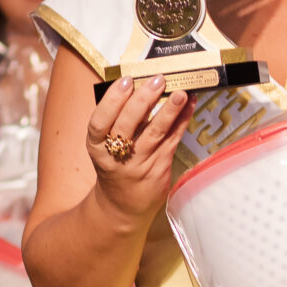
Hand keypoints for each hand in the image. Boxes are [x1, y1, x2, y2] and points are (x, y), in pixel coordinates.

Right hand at [82, 76, 191, 220]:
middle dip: (144, 100)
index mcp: (96, 147)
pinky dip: (182, 121)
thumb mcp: (105, 147)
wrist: (121, 206)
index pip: (99, 122)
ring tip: (181, 93)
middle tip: (157, 80)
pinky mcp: (159, 169)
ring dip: (169, 111)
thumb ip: (118, 120)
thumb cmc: (114, 166)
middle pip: (128, 126)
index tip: (127, 81)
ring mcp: (139, 164)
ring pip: (155, 134)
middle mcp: (116, 157)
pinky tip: (190, 105)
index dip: (112, 100)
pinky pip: (172, 140)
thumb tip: (141, 85)